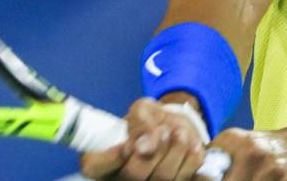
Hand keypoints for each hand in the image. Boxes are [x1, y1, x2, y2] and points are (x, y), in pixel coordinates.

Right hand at [80, 97, 206, 179]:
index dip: (111, 158)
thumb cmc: (151, 122)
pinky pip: (190, 179)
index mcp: (103, 162)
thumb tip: (147, 144)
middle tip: (164, 130)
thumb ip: (141, 123)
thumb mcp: (142, 111)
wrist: (176, 130)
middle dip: (153, 148)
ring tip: (179, 132)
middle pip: (133, 174)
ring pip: (163, 178)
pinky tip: (192, 146)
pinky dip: (192, 159)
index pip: (94, 165)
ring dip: (175, 150)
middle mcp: (121, 180)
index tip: (128, 144)